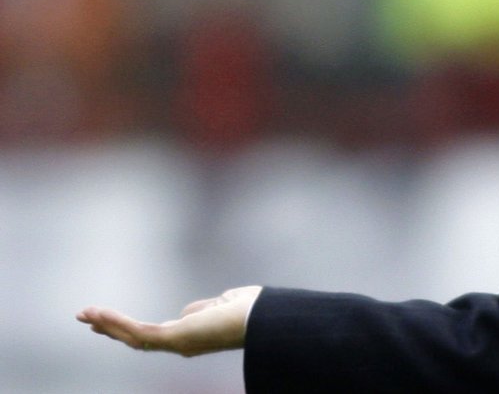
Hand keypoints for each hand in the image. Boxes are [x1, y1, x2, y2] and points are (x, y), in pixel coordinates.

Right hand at [76, 286, 261, 356]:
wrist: (266, 318)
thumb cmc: (254, 310)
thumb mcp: (223, 304)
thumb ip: (205, 307)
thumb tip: (191, 310)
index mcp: (192, 337)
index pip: (154, 335)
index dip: (131, 328)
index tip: (112, 322)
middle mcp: (181, 344)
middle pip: (137, 338)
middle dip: (111, 329)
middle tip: (88, 318)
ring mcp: (176, 342)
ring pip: (132, 336)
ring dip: (107, 324)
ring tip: (84, 314)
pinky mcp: (174, 338)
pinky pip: (138, 331)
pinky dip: (116, 322)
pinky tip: (98, 313)